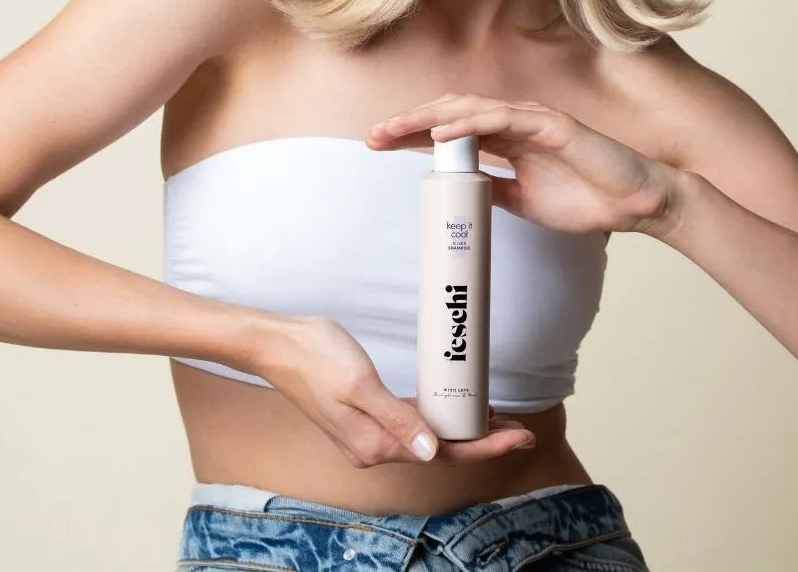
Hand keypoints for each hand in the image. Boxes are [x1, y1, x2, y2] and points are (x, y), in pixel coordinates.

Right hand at [258, 314, 537, 467]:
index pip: (442, 454)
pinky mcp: (364, 415)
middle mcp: (372, 446)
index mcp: (374, 444)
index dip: (484, 446)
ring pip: (427, 437)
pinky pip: (410, 423)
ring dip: (462, 429)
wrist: (277, 343)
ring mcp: (367, 432)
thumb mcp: (360, 384)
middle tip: (521, 427)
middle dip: (481, 440)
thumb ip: (396, 419)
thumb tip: (432, 450)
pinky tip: (454, 409)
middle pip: (439, 450)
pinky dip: (437, 419)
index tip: (518, 437)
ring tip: (498, 420)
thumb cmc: (315, 357)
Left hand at [367, 92, 682, 235]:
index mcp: (507, 140)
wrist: (634, 204)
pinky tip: (443, 130)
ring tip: (396, 129)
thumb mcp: (523, 201)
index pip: (451, 131)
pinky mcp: (553, 125)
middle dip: (410, 123)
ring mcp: (533, 120)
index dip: (413, 134)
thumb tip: (458, 193)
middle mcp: (515, 123)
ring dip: (430, 117)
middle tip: (373, 136)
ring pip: (471, 109)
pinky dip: (470, 121)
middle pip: (451, 114)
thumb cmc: (586, 199)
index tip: (378, 145)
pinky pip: (504, 118)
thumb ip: (493, 189)